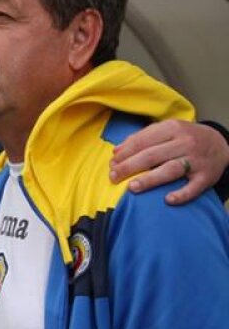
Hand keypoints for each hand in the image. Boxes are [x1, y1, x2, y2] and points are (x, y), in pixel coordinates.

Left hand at [110, 119, 228, 204]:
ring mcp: (197, 160)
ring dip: (150, 179)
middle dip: (130, 166)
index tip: (111, 163)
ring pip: (171, 169)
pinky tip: (167, 200)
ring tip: (132, 187)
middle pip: (153, 155)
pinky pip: (194, 187)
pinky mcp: (206, 177)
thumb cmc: (185, 137)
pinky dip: (182, 194)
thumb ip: (142, 138)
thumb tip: (116, 151)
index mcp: (173, 128)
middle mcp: (185, 143)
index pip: (143, 141)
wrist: (220, 143)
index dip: (125, 153)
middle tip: (113, 177)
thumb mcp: (167, 130)